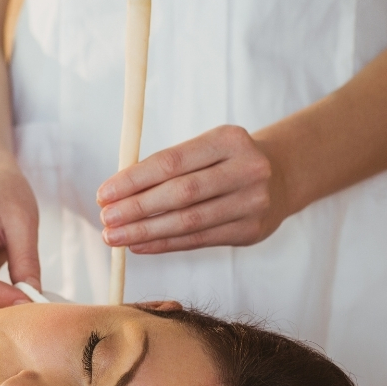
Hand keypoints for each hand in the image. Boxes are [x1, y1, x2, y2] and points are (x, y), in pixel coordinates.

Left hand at [96, 125, 289, 253]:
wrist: (282, 175)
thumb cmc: (224, 161)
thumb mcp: (204, 149)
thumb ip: (166, 167)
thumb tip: (116, 193)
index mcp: (228, 140)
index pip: (171, 162)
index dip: (134, 179)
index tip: (104, 193)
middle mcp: (246, 169)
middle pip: (181, 193)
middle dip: (136, 208)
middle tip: (105, 219)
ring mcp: (253, 202)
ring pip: (189, 221)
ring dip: (146, 231)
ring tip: (115, 237)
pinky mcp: (251, 230)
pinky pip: (199, 240)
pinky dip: (165, 244)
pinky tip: (139, 245)